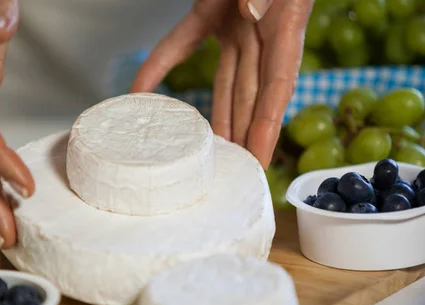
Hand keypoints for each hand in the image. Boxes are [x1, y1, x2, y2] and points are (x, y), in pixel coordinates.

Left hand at [130, 0, 312, 168]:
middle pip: (250, 95)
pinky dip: (161, 64)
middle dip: (241, 134)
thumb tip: (254, 16)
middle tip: (228, 169)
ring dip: (213, 114)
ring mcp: (237, 25)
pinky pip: (183, 43)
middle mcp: (262, 33)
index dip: (268, 128)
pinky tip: (140, 90)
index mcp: (284, 28)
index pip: (277, 89)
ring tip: (201, 151)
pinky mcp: (212, 12)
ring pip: (224, 80)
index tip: (259, 161)